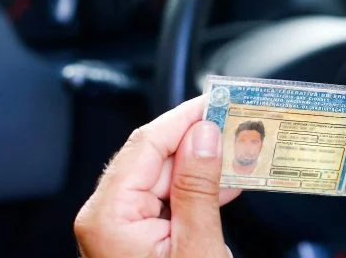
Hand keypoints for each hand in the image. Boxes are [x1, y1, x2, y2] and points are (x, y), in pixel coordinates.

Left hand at [74, 95, 241, 257]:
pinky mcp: (136, 235)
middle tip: (235, 125)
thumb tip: (204, 135)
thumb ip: (198, 189)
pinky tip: (224, 181)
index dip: (187, 116)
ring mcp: (120, 226)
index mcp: (109, 216)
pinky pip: (168, 197)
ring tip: (238, 152)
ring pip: (166, 175)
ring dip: (204, 164)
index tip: (218, 101)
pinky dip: (197, 188)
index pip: (148, 143)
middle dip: (200, 139)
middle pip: (157, 156)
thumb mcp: (196, 248)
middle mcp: (107, 216)